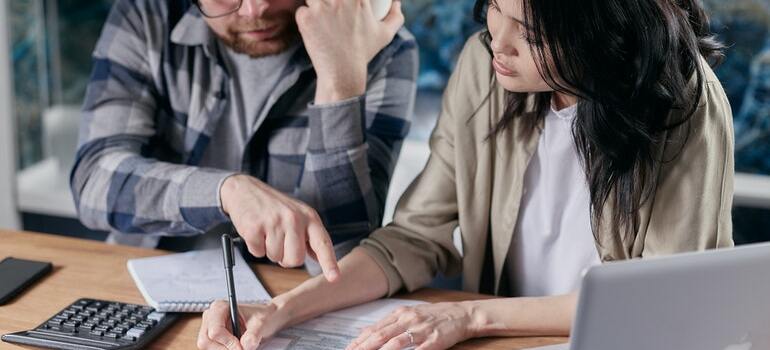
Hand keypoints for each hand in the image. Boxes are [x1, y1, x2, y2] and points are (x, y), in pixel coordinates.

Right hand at [197, 300, 288, 349]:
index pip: (215, 330)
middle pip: (206, 341)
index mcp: (219, 307)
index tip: (242, 348)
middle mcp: (210, 317)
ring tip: (240, 345)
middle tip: (241, 349)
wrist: (263, 320)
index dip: (228, 342)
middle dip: (225, 348)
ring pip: (207, 347)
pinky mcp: (210, 339)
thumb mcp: (261, 323)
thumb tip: (245, 345)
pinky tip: (235, 346)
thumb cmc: (261, 317)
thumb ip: (254, 333)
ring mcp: (207, 328)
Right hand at [220, 174, 339, 281]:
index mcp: (309, 217)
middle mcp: (294, 219)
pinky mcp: (255, 227)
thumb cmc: (274, 206)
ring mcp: (274, 222)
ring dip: (269, 250)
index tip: (334, 278)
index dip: (329, 262)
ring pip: (275, 258)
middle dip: (286, 258)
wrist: (245, 189)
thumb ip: (309, 236)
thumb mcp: (298, 215)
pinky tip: (256, 231)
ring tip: (267, 231)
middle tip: (279, 241)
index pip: (322, 243)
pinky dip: (255, 247)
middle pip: (295, 259)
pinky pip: (258, 253)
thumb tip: (319, 258)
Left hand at [295, 0, 404, 102]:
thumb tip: (396, 2)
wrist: (343, 72)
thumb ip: (396, 16)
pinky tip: (314, 30)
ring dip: (316, 4)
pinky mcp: (305, 18)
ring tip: (321, 17)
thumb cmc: (364, 52)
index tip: (345, 6)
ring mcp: (320, 8)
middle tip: (331, 10)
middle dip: (330, 2)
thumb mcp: (386, 34)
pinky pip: (302, 11)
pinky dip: (306, 19)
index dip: (345, 0)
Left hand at [346, 302, 476, 349]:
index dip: (360, 340)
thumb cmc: (435, 316)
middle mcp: (408, 320)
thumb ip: (390, 323)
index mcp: (401, 313)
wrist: (462, 314)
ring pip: (395, 342)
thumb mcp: (410, 314)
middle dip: (363, 347)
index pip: (375, 328)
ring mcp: (421, 330)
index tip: (348, 348)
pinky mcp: (434, 340)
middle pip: (381, 335)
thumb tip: (366, 331)